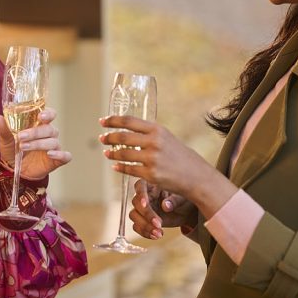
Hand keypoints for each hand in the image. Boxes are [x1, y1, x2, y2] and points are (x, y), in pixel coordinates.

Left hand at [0, 108, 71, 180]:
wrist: (15, 171)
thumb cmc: (14, 151)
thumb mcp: (6, 140)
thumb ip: (4, 129)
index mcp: (39, 125)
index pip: (49, 114)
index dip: (48, 113)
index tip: (40, 116)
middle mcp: (49, 135)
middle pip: (49, 129)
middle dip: (35, 132)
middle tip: (21, 137)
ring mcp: (54, 147)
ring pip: (53, 142)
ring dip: (38, 144)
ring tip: (23, 147)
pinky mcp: (57, 160)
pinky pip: (65, 156)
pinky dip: (60, 154)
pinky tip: (50, 154)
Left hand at [99, 115, 236, 216]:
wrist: (196, 176)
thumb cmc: (181, 157)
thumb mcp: (167, 138)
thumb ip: (149, 134)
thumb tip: (128, 131)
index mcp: (157, 130)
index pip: (129, 121)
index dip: (112, 120)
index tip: (103, 121)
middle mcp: (154, 142)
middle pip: (122, 136)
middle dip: (109, 137)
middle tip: (102, 138)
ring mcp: (151, 158)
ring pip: (123, 154)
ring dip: (112, 153)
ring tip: (106, 153)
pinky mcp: (150, 174)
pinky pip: (129, 169)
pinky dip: (119, 167)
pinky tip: (115, 166)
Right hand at [129, 180, 196, 239]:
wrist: (186, 213)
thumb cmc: (183, 200)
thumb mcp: (182, 198)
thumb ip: (174, 200)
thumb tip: (165, 206)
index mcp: (152, 185)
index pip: (140, 186)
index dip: (141, 195)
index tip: (145, 204)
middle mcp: (145, 196)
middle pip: (135, 202)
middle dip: (146, 214)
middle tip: (159, 224)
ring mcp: (142, 208)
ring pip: (134, 215)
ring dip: (145, 226)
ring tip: (159, 233)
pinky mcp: (143, 220)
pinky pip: (137, 226)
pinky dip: (145, 232)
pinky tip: (156, 236)